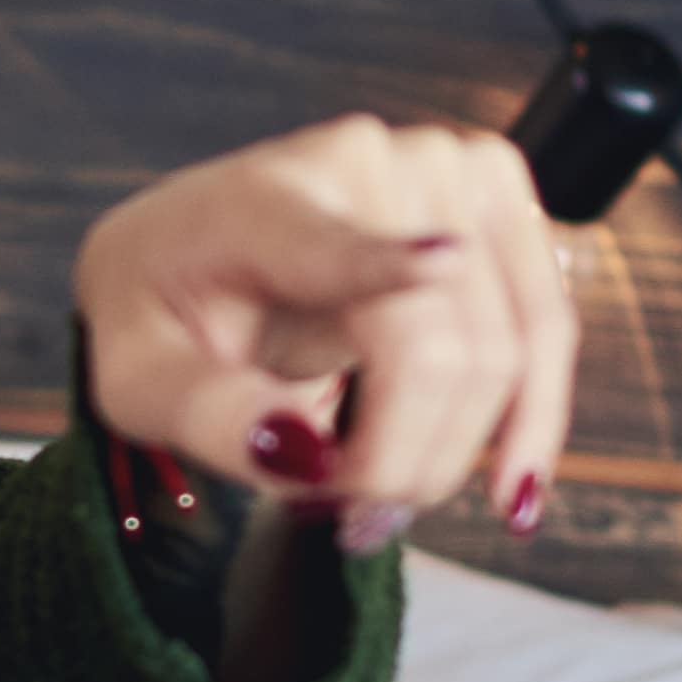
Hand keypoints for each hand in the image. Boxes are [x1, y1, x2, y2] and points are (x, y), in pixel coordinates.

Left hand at [70, 114, 578, 543]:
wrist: (192, 254)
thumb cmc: (162, 316)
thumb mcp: (136, 382)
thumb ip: (207, 415)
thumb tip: (301, 452)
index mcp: (259, 201)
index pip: (332, 238)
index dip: (385, 258)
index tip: (437, 262)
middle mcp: (372, 163)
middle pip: (439, 347)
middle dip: (401, 461)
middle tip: (343, 518)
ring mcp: (453, 174)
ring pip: (509, 353)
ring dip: (458, 452)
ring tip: (383, 508)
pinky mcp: (503, 209)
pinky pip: (546, 333)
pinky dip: (528, 422)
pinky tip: (508, 491)